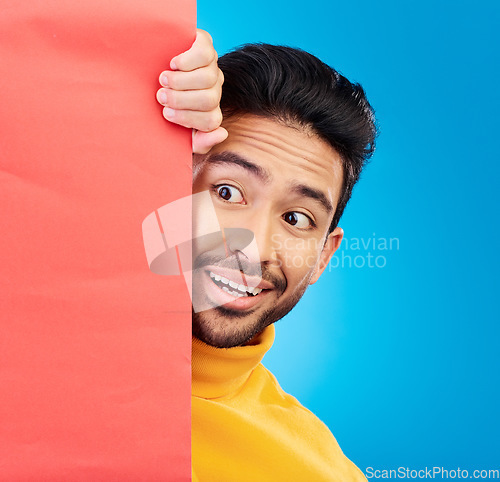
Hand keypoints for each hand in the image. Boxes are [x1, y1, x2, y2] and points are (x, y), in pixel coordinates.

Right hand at [156, 29, 226, 153]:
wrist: (149, 68)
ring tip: (163, 80)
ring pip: (207, 79)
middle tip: (161, 96)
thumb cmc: (162, 103)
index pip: (211, 121)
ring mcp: (212, 66)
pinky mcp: (205, 43)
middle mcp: (214, 88)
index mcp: (210, 110)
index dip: (187, 119)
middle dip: (182, 101)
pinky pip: (205, 54)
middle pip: (209, 100)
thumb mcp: (177, 130)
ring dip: (181, 82)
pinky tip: (173, 64)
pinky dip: (187, 61)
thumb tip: (222, 133)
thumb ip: (200, 143)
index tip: (166, 114)